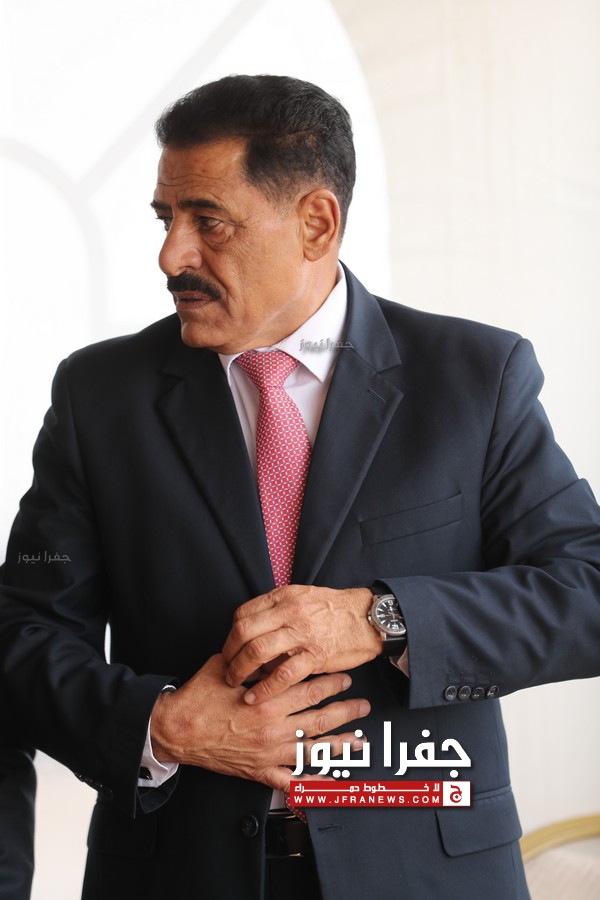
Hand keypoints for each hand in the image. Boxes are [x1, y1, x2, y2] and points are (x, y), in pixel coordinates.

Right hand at [150, 654, 369, 791]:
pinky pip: (291, 781)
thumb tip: (274, 652)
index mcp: (266, 700)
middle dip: (345, 711)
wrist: (176, 730)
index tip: (344, 678)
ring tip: (360, 742)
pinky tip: (329, 780)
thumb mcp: (226, 669)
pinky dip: (311, 782)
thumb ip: (253, 662)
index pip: (309, 689)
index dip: (331, 683)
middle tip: (361, 704)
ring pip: (313, 751)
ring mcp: (268, 753)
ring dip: (340, 746)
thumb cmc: (199, 697)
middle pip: (320, 719)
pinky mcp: (259, 772)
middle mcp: (272, 728)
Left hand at [222, 585, 382, 703]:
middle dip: (229, 653)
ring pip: (258, 650)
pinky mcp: (315, 655)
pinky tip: (255, 696)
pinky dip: (265, 688)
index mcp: (284, 597)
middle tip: (226, 667)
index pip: (243, 614)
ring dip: (240, 670)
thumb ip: (277, 610)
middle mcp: (289, 612)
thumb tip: (252, 631)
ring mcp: (302, 633)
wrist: (367, 618)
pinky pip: (282, 674)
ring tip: (235, 681)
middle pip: (244, 631)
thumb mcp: (302, 597)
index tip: (230, 648)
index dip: (231, 634)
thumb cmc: (334, 610)